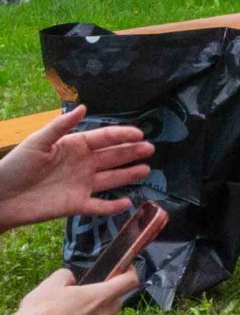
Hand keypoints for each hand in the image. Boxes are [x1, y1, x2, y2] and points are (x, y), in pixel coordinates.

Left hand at [0, 106, 152, 230]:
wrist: (1, 197)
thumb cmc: (16, 166)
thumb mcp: (37, 142)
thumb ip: (60, 126)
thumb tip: (83, 108)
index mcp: (73, 146)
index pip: (103, 139)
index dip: (121, 135)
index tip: (140, 134)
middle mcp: (82, 164)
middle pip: (112, 157)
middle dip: (131, 152)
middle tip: (150, 149)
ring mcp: (81, 185)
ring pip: (111, 179)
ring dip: (129, 174)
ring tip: (146, 170)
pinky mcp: (77, 204)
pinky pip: (100, 205)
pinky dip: (113, 206)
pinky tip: (127, 202)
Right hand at [0, 267, 139, 314]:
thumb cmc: (40, 310)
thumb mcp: (51, 283)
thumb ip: (66, 276)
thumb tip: (71, 280)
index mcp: (99, 298)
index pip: (129, 282)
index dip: (130, 272)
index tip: (126, 268)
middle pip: (115, 303)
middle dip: (107, 296)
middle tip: (89, 292)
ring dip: (88, 314)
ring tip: (63, 312)